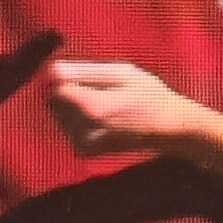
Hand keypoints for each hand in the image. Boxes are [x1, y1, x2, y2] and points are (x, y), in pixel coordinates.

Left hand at [45, 58, 204, 158]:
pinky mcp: (85, 151)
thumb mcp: (123, 73)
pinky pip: (69, 128)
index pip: (56, 88)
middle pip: (56, 103)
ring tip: (108, 105)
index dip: (70, 79)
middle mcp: (82, 129)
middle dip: (72, 94)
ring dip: (76, 108)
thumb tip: (51, 70)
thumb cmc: (151, 95)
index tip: (92, 79)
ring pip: (61, 116)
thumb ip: (85, 72)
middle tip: (104, 92)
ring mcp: (82, 143)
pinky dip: (80, 121)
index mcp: (91, 107)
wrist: (171, 129)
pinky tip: (105, 119)